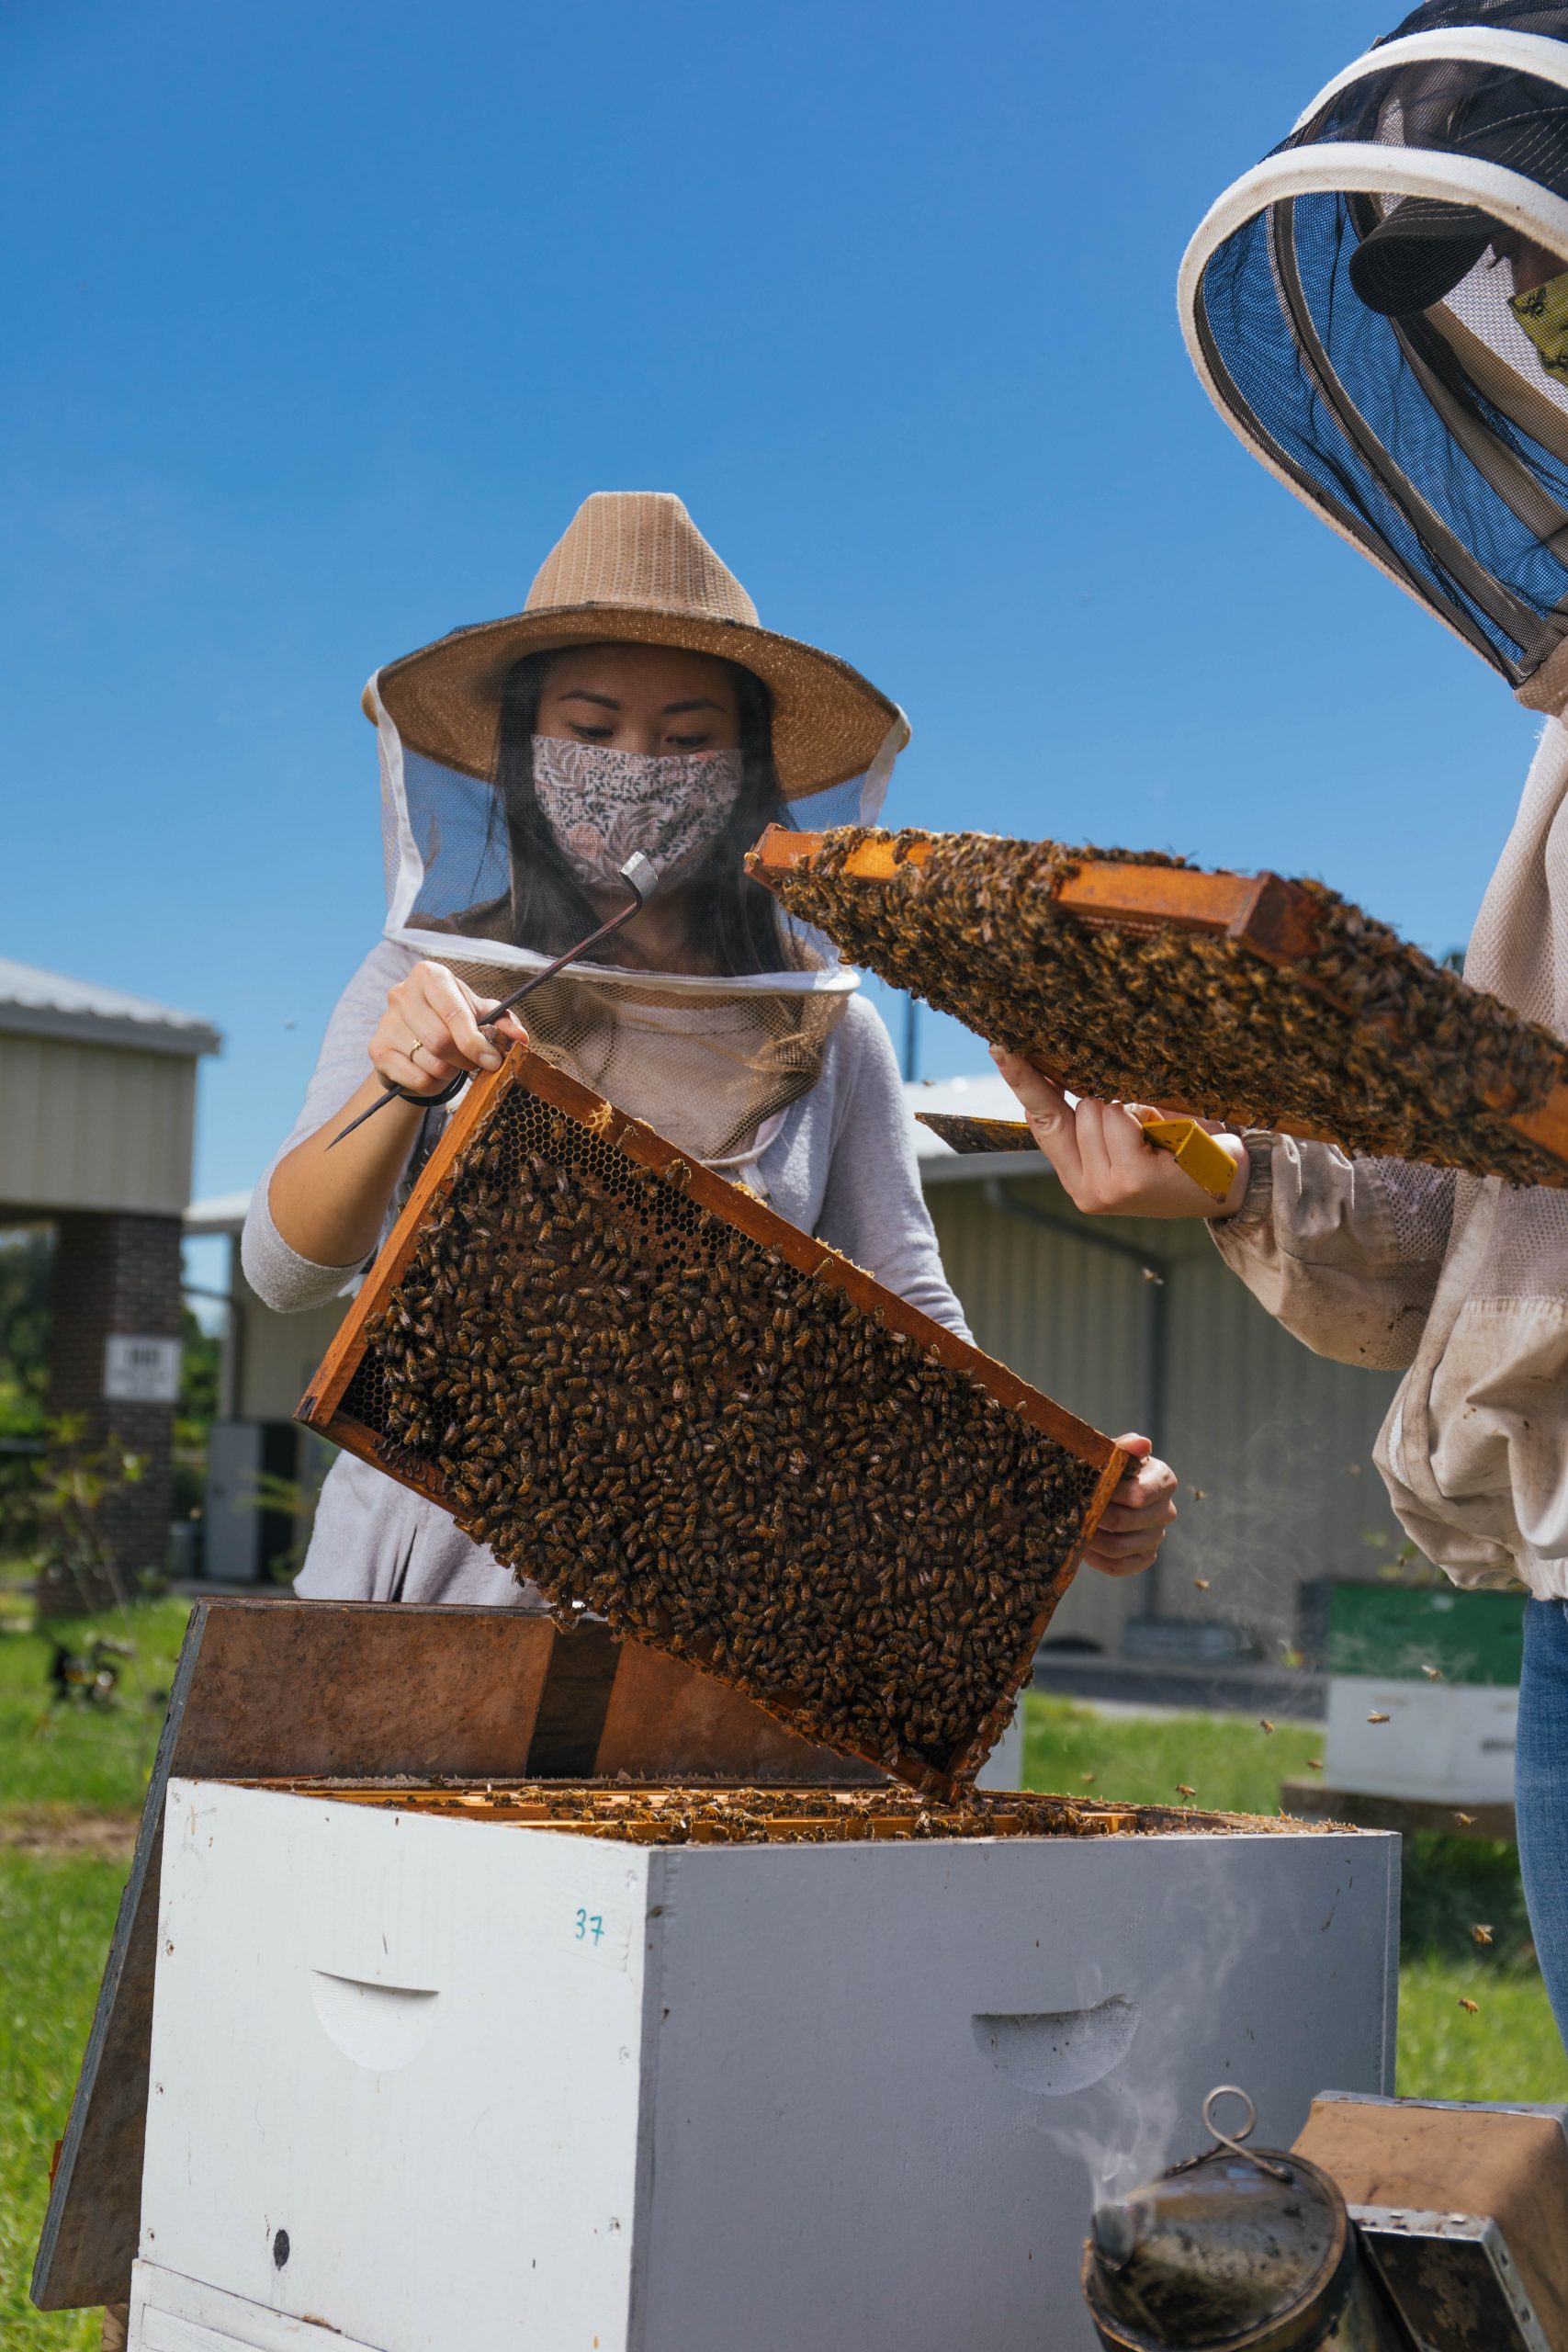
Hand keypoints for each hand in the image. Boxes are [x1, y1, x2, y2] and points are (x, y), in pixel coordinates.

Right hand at [370, 961, 529, 1095]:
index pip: (454, 1013)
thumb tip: (520, 1038)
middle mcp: (402, 993)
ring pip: (430, 1062)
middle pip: (441, 1041)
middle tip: (474, 1063)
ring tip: (451, 1064)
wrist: (417, 1042)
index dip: (476, 1042)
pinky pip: (416, 1079)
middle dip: (465, 1059)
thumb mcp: (482, 1016)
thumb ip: (503, 1023)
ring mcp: (386, 1021)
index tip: (494, 1061)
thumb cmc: (454, 1023)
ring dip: (450, 1072)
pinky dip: (433, 1084)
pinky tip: (433, 1074)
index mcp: (429, 975)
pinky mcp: (377, 1049)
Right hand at [990, 1047, 1246, 1218]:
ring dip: (1129, 1106)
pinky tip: (1165, 1137)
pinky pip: (1119, 1119)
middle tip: (1120, 1104)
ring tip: (1160, 1134)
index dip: (1022, 1083)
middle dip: (1094, 1095)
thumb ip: (1094, 1116)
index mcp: (1079, 1178)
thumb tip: (1064, 1070)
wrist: (1233, 1184)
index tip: (1001, 1046)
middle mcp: (1085, 1190)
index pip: (1040, 1122)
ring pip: (1095, 1110)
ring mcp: (1105, 1189)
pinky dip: (1142, 1116)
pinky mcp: (1130, 1180)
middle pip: (1067, 1110)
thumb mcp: (1133, 1134)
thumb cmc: (1185, 1152)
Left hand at [1083, 1435, 1177, 1577]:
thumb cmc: (1110, 1468)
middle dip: (1095, 1516)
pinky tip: (1082, 1548)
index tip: (1088, 1489)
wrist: (1108, 1490)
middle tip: (1072, 1510)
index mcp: (1164, 1480)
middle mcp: (1166, 1510)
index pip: (1139, 1495)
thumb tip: (1142, 1442)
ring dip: (1090, 1539)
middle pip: (1125, 1521)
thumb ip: (1124, 1448)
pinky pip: (1119, 1567)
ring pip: (1119, 1547)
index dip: (1110, 1495)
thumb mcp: (1113, 1454)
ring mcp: (1157, 1537)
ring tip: (1071, 1530)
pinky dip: (1096, 1559)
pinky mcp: (1145, 1558)